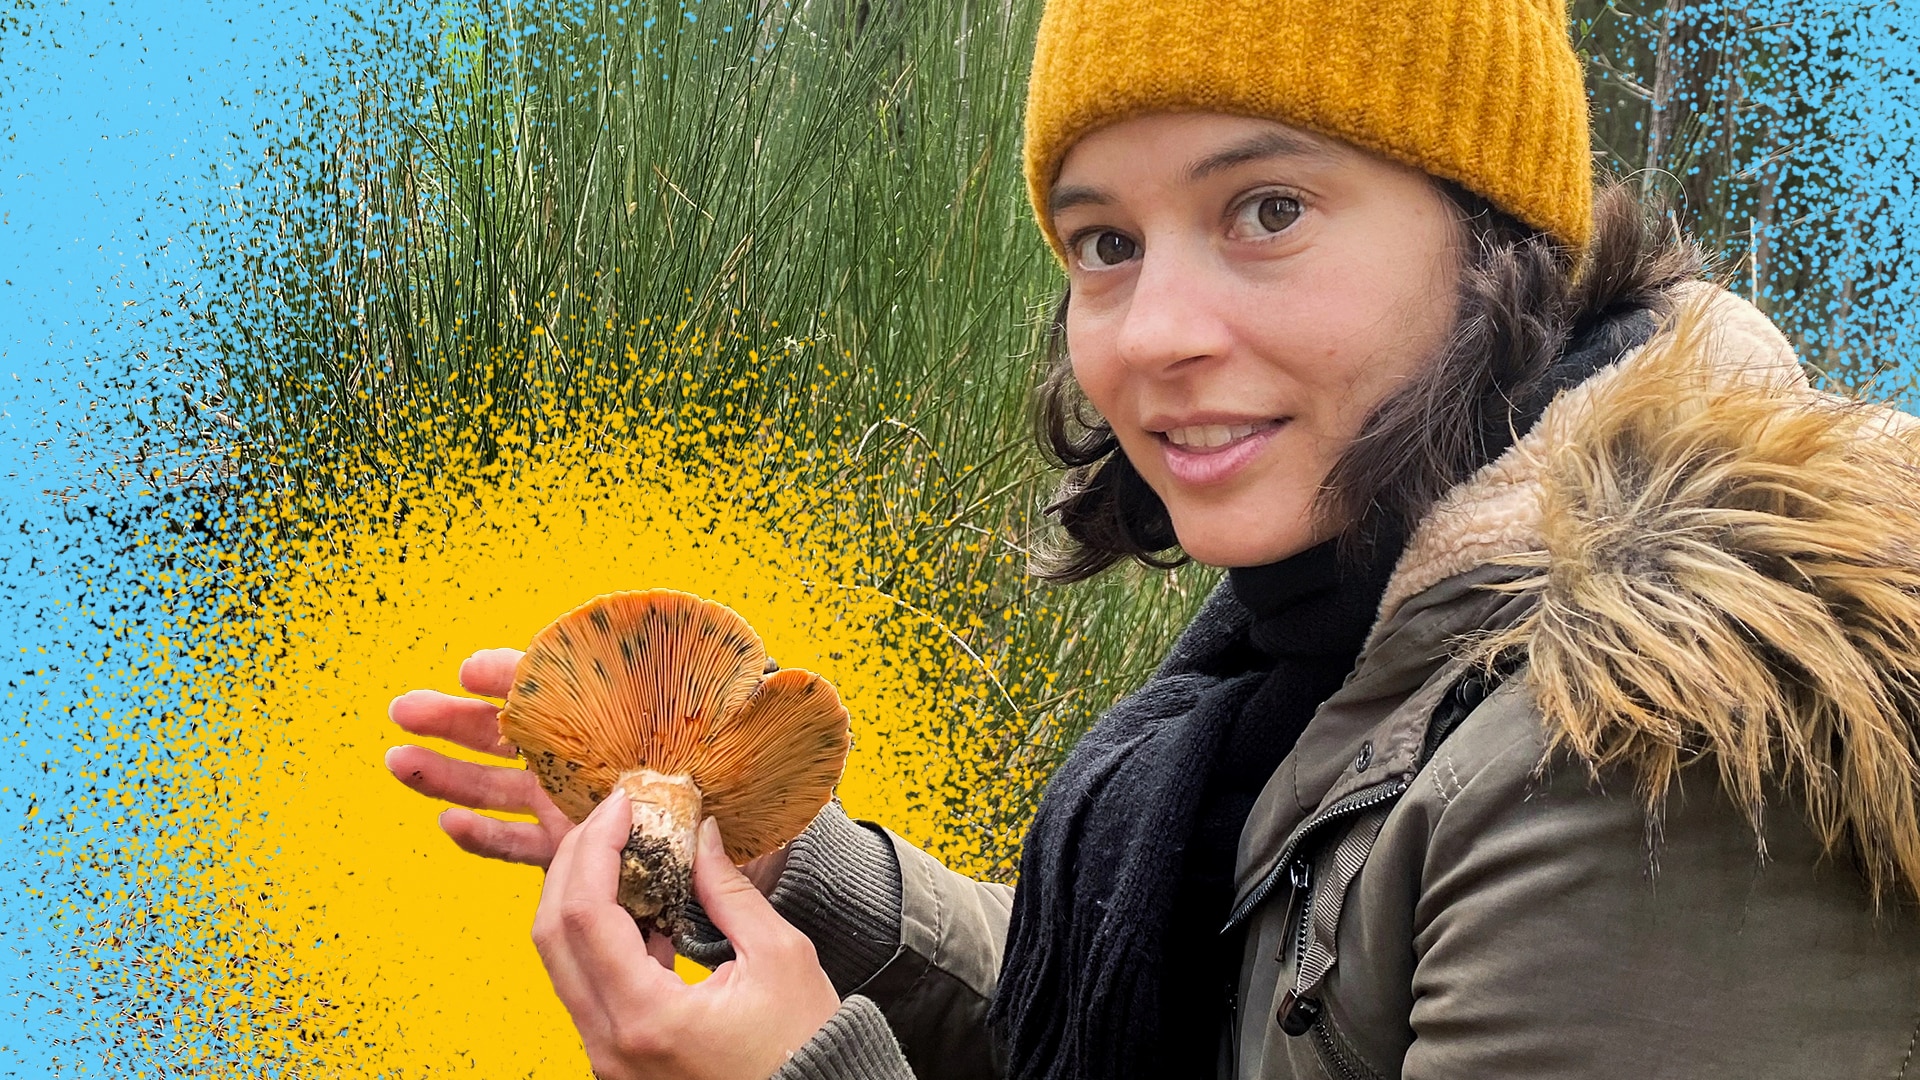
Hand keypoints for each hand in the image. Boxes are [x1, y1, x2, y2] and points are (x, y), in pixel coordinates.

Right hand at [385, 648, 795, 887]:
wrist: (771, 852)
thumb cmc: (763, 782)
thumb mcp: (755, 733)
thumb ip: (750, 700)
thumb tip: (758, 671)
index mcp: (626, 719)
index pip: (562, 687)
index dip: (517, 674)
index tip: (475, 669)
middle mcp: (594, 756)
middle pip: (514, 731)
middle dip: (457, 718)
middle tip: (404, 709)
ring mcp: (579, 804)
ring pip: (503, 785)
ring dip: (450, 772)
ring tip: (399, 761)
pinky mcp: (579, 851)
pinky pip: (522, 844)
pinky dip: (485, 836)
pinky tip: (449, 823)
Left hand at [533, 797, 840, 1079]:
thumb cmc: (804, 1048)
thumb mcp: (778, 957)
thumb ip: (729, 891)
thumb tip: (701, 836)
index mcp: (646, 1016)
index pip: (585, 913)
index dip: (597, 846)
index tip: (623, 805)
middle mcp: (609, 1043)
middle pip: (551, 936)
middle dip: (574, 862)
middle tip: (610, 820)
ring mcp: (606, 1057)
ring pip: (561, 961)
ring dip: (580, 897)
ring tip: (622, 851)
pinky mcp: (616, 1059)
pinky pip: (586, 986)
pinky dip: (598, 936)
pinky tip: (636, 904)